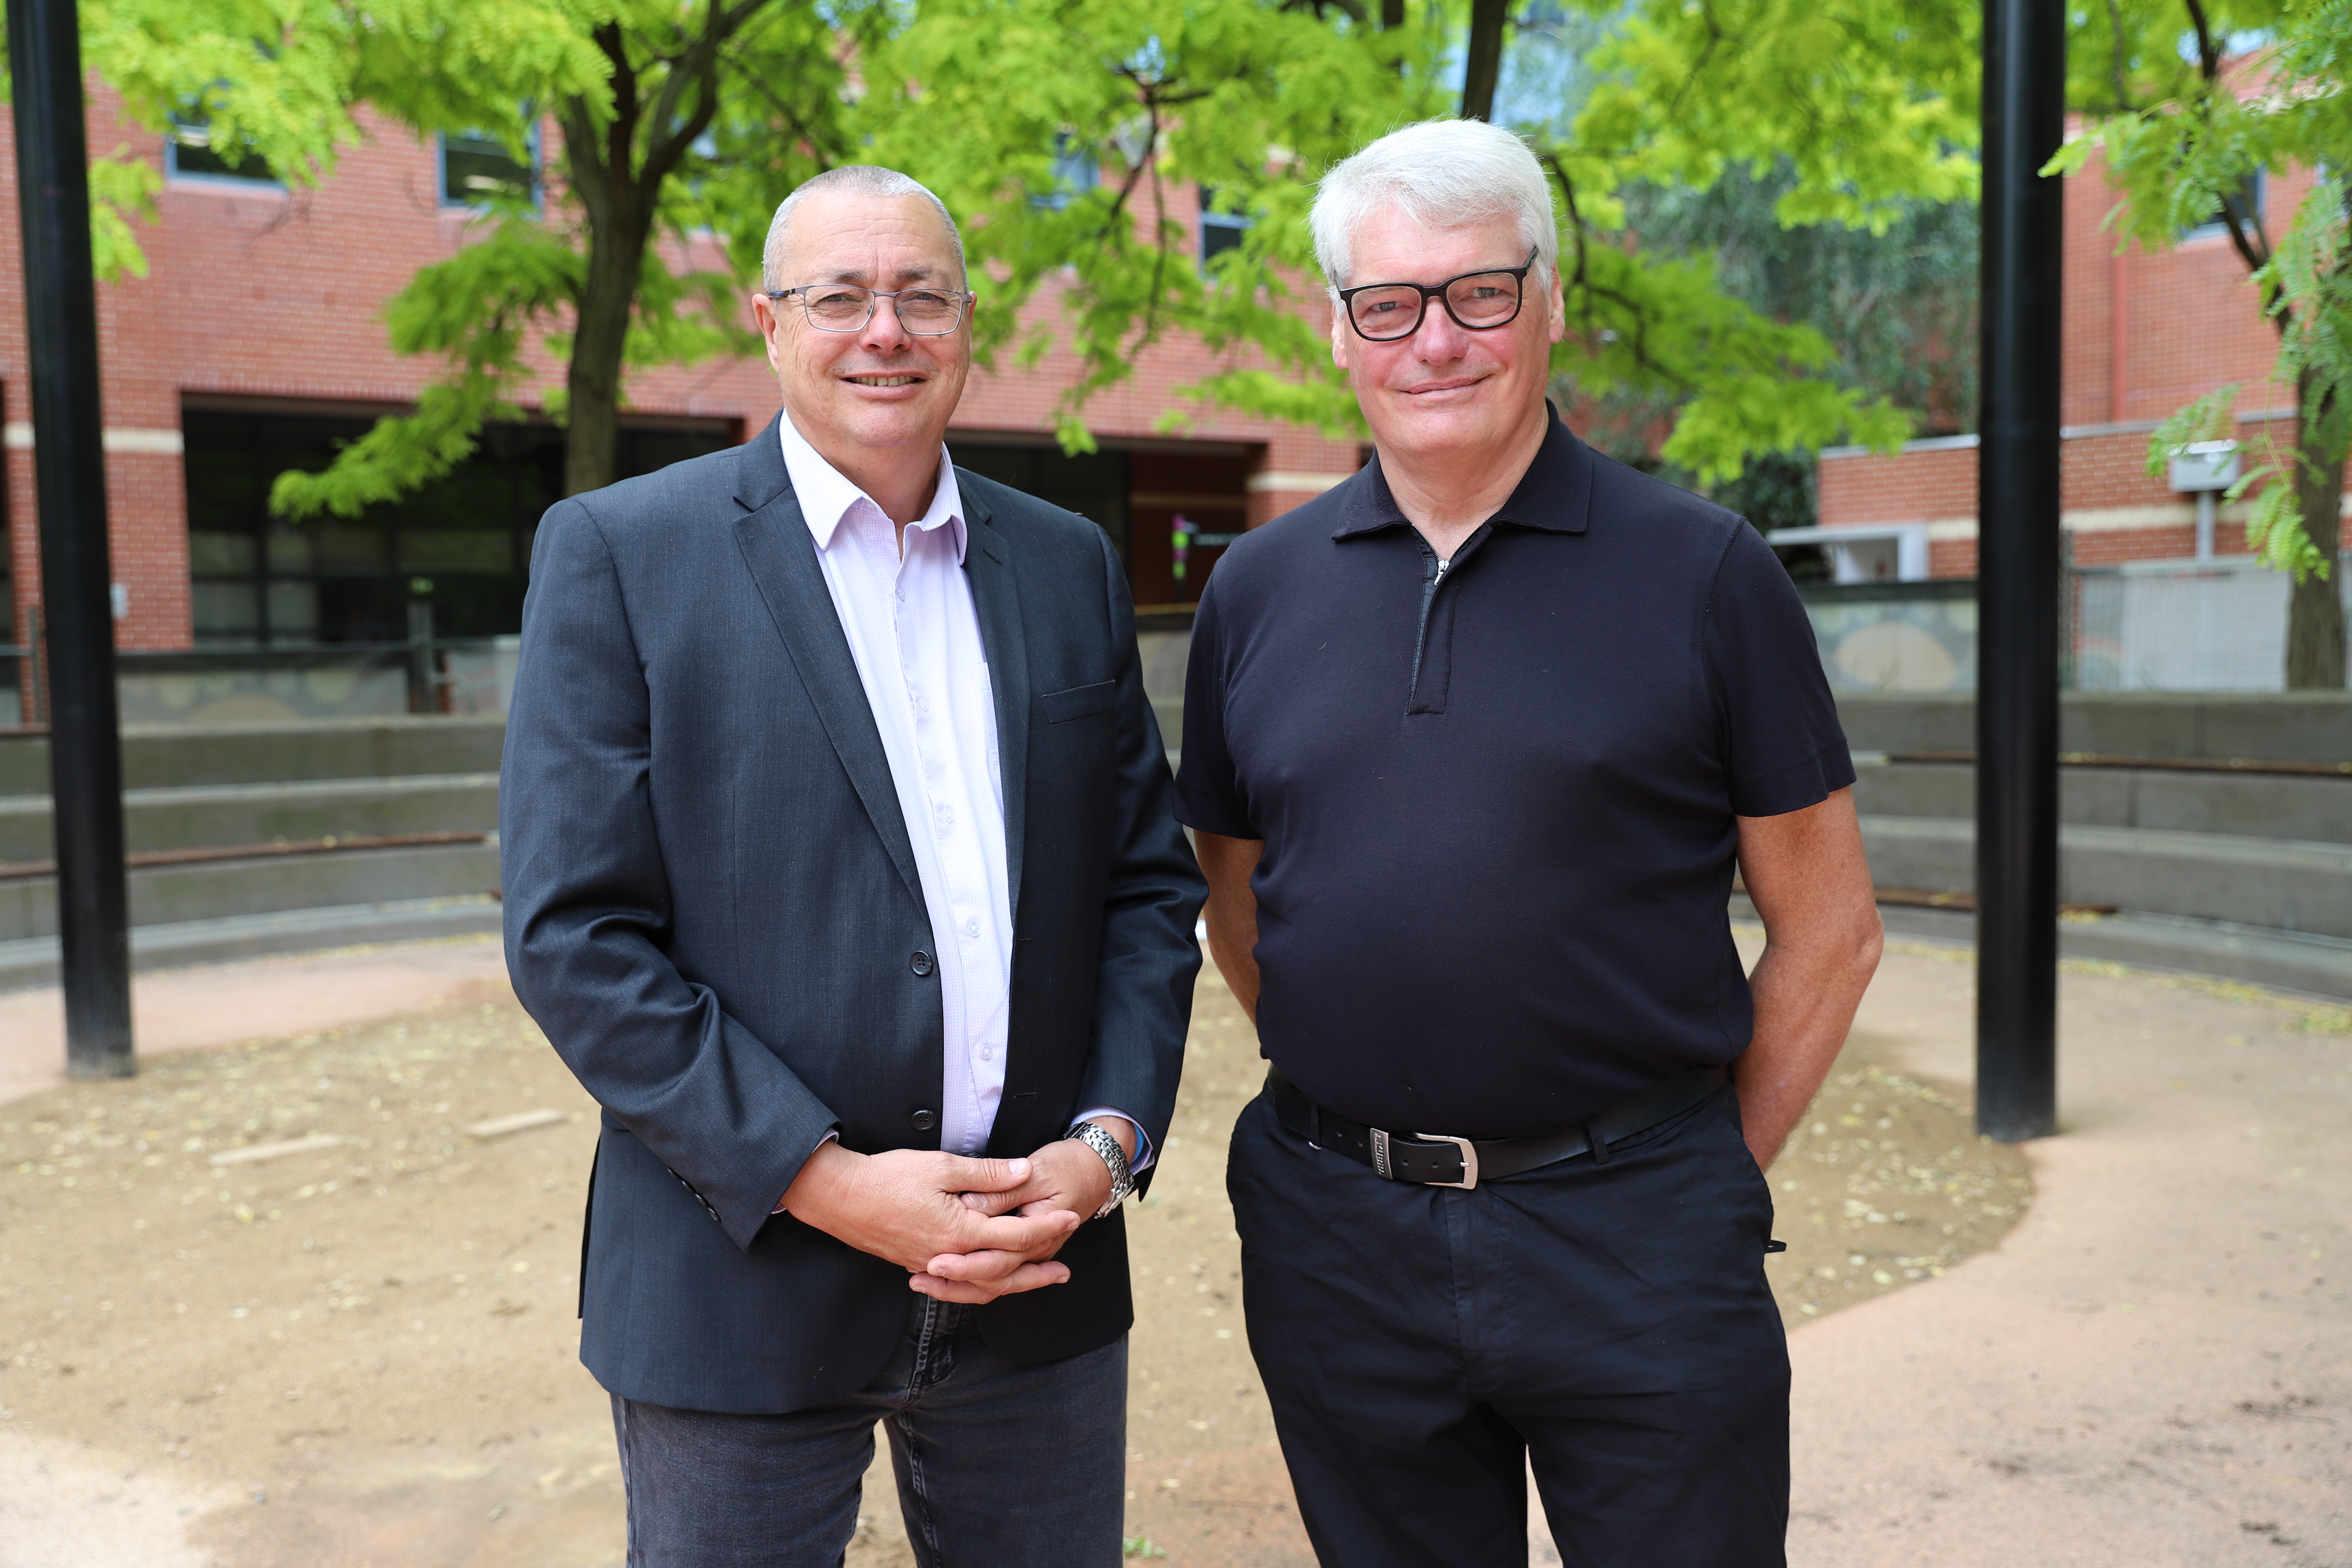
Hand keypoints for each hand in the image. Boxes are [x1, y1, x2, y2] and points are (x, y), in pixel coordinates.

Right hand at [779, 1144, 1080, 1301]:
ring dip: (1010, 1282)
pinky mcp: (916, 1263)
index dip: (1048, 1227)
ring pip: (980, 1285)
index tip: (1071, 1218)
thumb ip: (987, 1173)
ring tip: (1034, 1279)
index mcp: (960, 1231)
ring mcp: (931, 1264)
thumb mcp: (942, 1165)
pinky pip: (957, 1284)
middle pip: (1004, 1273)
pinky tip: (987, 1279)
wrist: (839, 1197)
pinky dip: (979, 1285)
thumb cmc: (888, 1177)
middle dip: (1037, 1272)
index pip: (1016, 1235)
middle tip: (1064, 1271)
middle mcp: (949, 1255)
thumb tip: (1025, 1171)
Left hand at [927, 1118, 1135, 1295]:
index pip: (998, 1255)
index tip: (934, 1261)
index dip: (964, 1262)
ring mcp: (1033, 1252)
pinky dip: (971, 1279)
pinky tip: (946, 1276)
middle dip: (955, 1280)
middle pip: (993, 1277)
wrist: (1099, 1167)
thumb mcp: (1037, 1171)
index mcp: (1038, 1230)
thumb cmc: (1069, 1165)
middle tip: (921, 1275)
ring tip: (924, 1282)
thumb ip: (1000, 1188)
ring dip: (959, 1286)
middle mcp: (1036, 1249)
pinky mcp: (1026, 1247)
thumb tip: (969, 1204)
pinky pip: (998, 1274)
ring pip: (994, 1282)